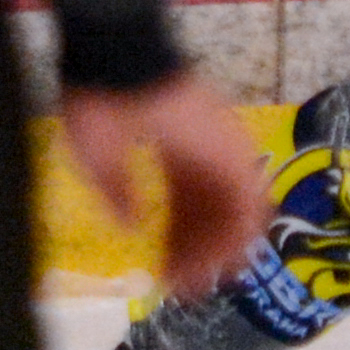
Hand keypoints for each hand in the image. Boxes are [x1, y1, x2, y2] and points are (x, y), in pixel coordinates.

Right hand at [62, 70, 274, 304]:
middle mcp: (203, 151)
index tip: (163, 272)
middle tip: (183, 287)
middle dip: (196, 251)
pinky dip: (240, 233)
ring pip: (233, 211)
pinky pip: (251, 200)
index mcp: (172, 147)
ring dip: (218, 249)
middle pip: (208, 212)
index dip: (174, 239)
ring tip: (200, 283)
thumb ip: (116, 193)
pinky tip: (225, 262)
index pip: (182, 203)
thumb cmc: (104, 102)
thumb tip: (130, 225)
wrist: (125, 61)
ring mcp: (223, 150)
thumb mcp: (98, 157)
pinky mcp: (236, 151)